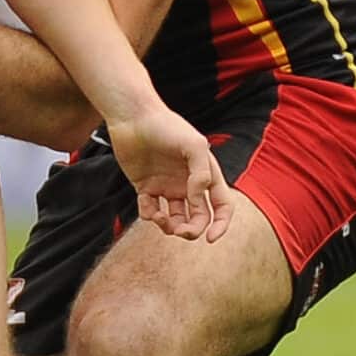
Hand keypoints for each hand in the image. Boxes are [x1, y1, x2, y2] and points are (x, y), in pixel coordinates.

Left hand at [106, 103, 233, 242]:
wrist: (134, 118)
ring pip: (174, 220)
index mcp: (206, 174)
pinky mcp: (145, 188)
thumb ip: (202, 174)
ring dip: (170, 227)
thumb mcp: (194, 145)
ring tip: (161, 218)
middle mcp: (188, 184)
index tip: (210, 238)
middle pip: (198, 218)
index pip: (221, 206)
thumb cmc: (167, 127)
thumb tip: (198, 200)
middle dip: (192, 230)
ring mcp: (167, 186)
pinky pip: (150, 211)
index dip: (221, 224)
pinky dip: (150, 215)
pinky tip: (149, 207)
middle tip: (181, 232)